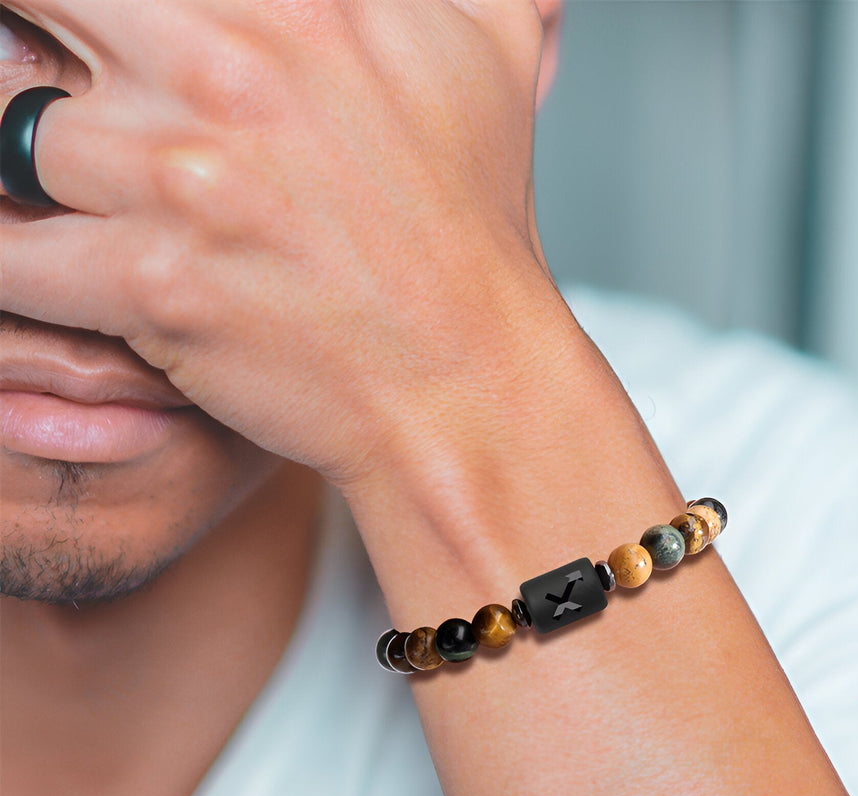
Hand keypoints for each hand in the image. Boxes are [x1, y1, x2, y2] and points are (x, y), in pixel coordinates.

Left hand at [1, 0, 552, 482]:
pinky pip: (10, 260)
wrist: (466, 378)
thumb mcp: (492, 48)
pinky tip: (65, 270)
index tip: (100, 36)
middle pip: (28, 3)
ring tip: (91, 205)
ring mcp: (180, 178)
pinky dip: (17, 267)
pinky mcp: (154, 286)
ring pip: (7, 133)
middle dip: (36, 43)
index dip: (87, 7)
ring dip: (33, 175)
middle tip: (91, 108)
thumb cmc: (471, 233)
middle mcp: (224, 66)